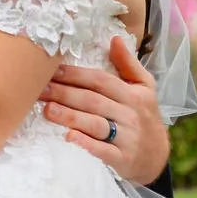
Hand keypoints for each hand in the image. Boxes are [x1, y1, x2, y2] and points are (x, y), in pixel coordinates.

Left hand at [41, 35, 169, 183]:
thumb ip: (129, 64)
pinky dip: (86, 144)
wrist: (157, 157)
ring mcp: (127, 137)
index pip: (101, 81)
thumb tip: (115, 38)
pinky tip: (69, 137)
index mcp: (133, 95)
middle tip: (39, 89)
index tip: (52, 70)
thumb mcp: (144, 88)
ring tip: (47, 109)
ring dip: (70, 116)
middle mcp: (130, 114)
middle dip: (64, 93)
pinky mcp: (122, 159)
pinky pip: (103, 151)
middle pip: (93, 100)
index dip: (76, 74)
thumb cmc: (144, 117)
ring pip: (95, 124)